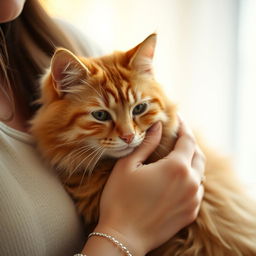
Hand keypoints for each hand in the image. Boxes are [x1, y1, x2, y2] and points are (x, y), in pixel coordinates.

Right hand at [94, 120, 204, 255]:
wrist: (123, 236)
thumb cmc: (120, 198)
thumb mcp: (128, 165)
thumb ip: (147, 143)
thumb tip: (158, 126)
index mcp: (176, 168)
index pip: (188, 140)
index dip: (184, 127)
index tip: (179, 118)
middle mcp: (190, 183)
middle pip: (198, 155)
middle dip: (190, 143)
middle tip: (179, 136)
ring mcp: (192, 200)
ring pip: (199, 174)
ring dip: (191, 162)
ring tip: (178, 156)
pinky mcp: (190, 213)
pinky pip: (196, 190)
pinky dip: (190, 180)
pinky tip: (178, 179)